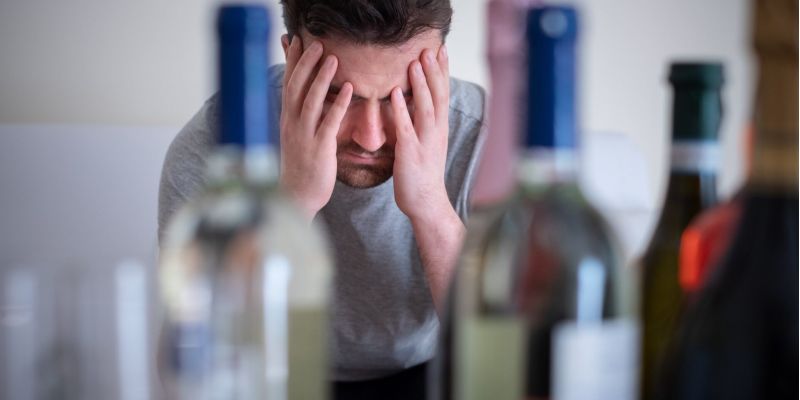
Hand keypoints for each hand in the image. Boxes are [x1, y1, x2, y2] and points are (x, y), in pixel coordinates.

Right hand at [279, 37, 352, 217]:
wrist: (297, 196)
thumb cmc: (300, 167)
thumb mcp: (295, 137)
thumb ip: (299, 116)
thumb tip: (303, 98)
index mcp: (286, 120)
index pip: (287, 84)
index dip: (292, 62)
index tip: (297, 40)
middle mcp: (292, 124)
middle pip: (297, 87)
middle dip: (307, 63)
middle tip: (318, 43)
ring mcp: (304, 136)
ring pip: (311, 100)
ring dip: (322, 78)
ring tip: (334, 59)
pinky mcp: (319, 149)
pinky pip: (329, 122)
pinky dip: (338, 104)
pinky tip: (348, 89)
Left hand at [391, 45, 450, 222]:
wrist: (426, 203)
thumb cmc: (423, 174)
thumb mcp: (427, 144)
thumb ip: (423, 124)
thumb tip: (416, 104)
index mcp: (440, 128)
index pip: (444, 94)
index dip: (443, 72)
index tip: (441, 49)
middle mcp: (437, 132)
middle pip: (438, 96)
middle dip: (434, 72)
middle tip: (429, 49)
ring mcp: (425, 142)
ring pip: (426, 108)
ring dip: (421, 85)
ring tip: (415, 64)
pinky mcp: (411, 153)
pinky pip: (407, 127)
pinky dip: (402, 109)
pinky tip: (396, 93)